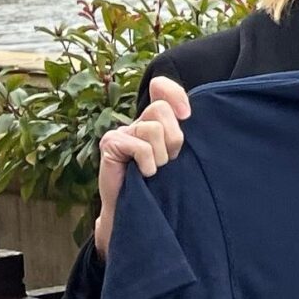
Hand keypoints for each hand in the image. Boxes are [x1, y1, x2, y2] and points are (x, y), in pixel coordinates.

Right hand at [91, 77, 191, 257]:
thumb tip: (188, 114)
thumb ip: (182, 135)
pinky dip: (148, 163)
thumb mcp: (179, 157)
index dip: (174, 94)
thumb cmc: (163, 186)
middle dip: (173, 139)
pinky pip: (140, 146)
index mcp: (156, 121)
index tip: (186, 116)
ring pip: (152, 128)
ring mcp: (121, 132)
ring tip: (155, 169)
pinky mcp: (110, 144)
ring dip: (161, 155)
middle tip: (169, 160)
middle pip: (162, 110)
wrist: (138, 211)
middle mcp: (137, 123)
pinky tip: (145, 174)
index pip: (161, 87)